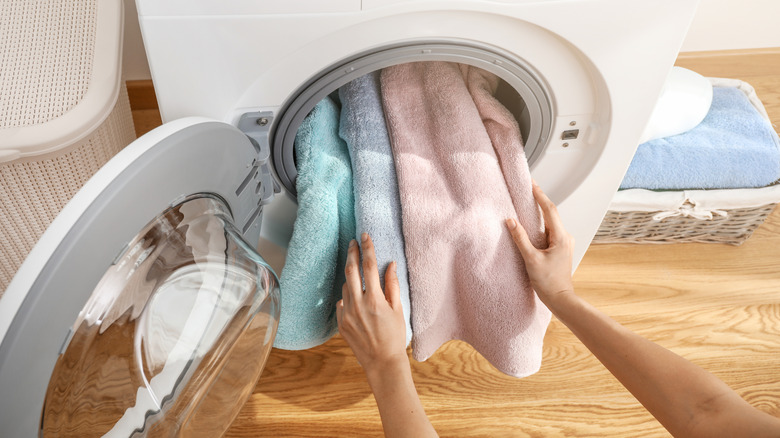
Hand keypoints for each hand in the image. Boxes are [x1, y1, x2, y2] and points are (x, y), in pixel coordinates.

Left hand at [337, 233, 408, 374]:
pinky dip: (347, 296)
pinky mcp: (341, 323)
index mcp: (374, 299)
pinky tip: (355, 299)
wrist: (382, 361)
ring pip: (345, 286)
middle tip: (353, 242)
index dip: (367, 248)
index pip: (369, 266)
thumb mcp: (398, 309)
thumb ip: (392, 284)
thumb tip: (390, 264)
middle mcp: (357, 304)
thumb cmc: (394, 336)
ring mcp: (346, 314)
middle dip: (351, 253)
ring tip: (358, 275)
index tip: (365, 236)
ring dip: (351, 277)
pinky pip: (341, 302)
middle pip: (350, 270)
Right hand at [505, 182, 574, 305]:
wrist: (560, 299)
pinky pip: (550, 232)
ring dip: (539, 213)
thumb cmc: (548, 283)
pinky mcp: (560, 249)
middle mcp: (566, 238)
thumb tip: (511, 221)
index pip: (550, 210)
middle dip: (539, 201)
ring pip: (550, 223)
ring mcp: (564, 243)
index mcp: (561, 238)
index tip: (532, 184)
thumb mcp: (531, 260)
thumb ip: (520, 239)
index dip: (540, 195)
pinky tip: (531, 225)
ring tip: (527, 203)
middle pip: (551, 214)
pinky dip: (540, 225)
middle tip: (529, 189)